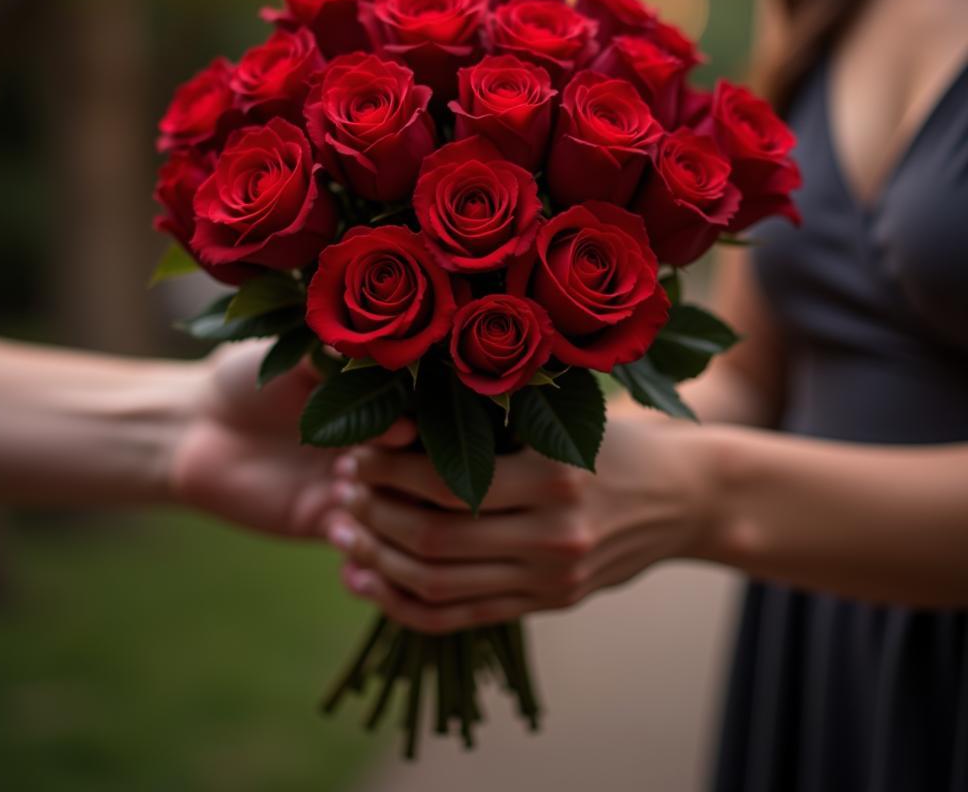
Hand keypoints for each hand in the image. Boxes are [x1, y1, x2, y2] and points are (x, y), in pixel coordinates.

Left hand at [168, 341, 414, 539]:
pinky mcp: (328, 523)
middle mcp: (379, 447)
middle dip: (401, 472)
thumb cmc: (245, 377)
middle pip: (422, 471)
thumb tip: (372, 354)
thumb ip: (332, 356)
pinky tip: (337, 524)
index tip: (403, 431)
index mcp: (378, 402)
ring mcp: (358, 487)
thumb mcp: (290, 354)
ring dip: (383, 508)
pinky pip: (366, 545)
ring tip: (339, 486)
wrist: (194, 427)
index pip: (422, 422)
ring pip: (402, 514)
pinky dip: (364, 542)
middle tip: (361, 460)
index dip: (416, 430)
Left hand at [325, 408, 714, 630]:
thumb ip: (497, 417)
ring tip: (340, 537)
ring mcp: (552, 580)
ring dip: (378, 562)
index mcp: (556, 476)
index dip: (389, 471)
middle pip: (435, 538)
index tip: (355, 452)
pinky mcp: (548, 605)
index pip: (449, 482)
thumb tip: (404, 405)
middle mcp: (555, 536)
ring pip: (439, 584)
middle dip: (373, 514)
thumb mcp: (566, 415)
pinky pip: (461, 617)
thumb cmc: (619, 441)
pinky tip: (371, 585)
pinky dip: (407, 608)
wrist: (685, 499)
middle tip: (337, 490)